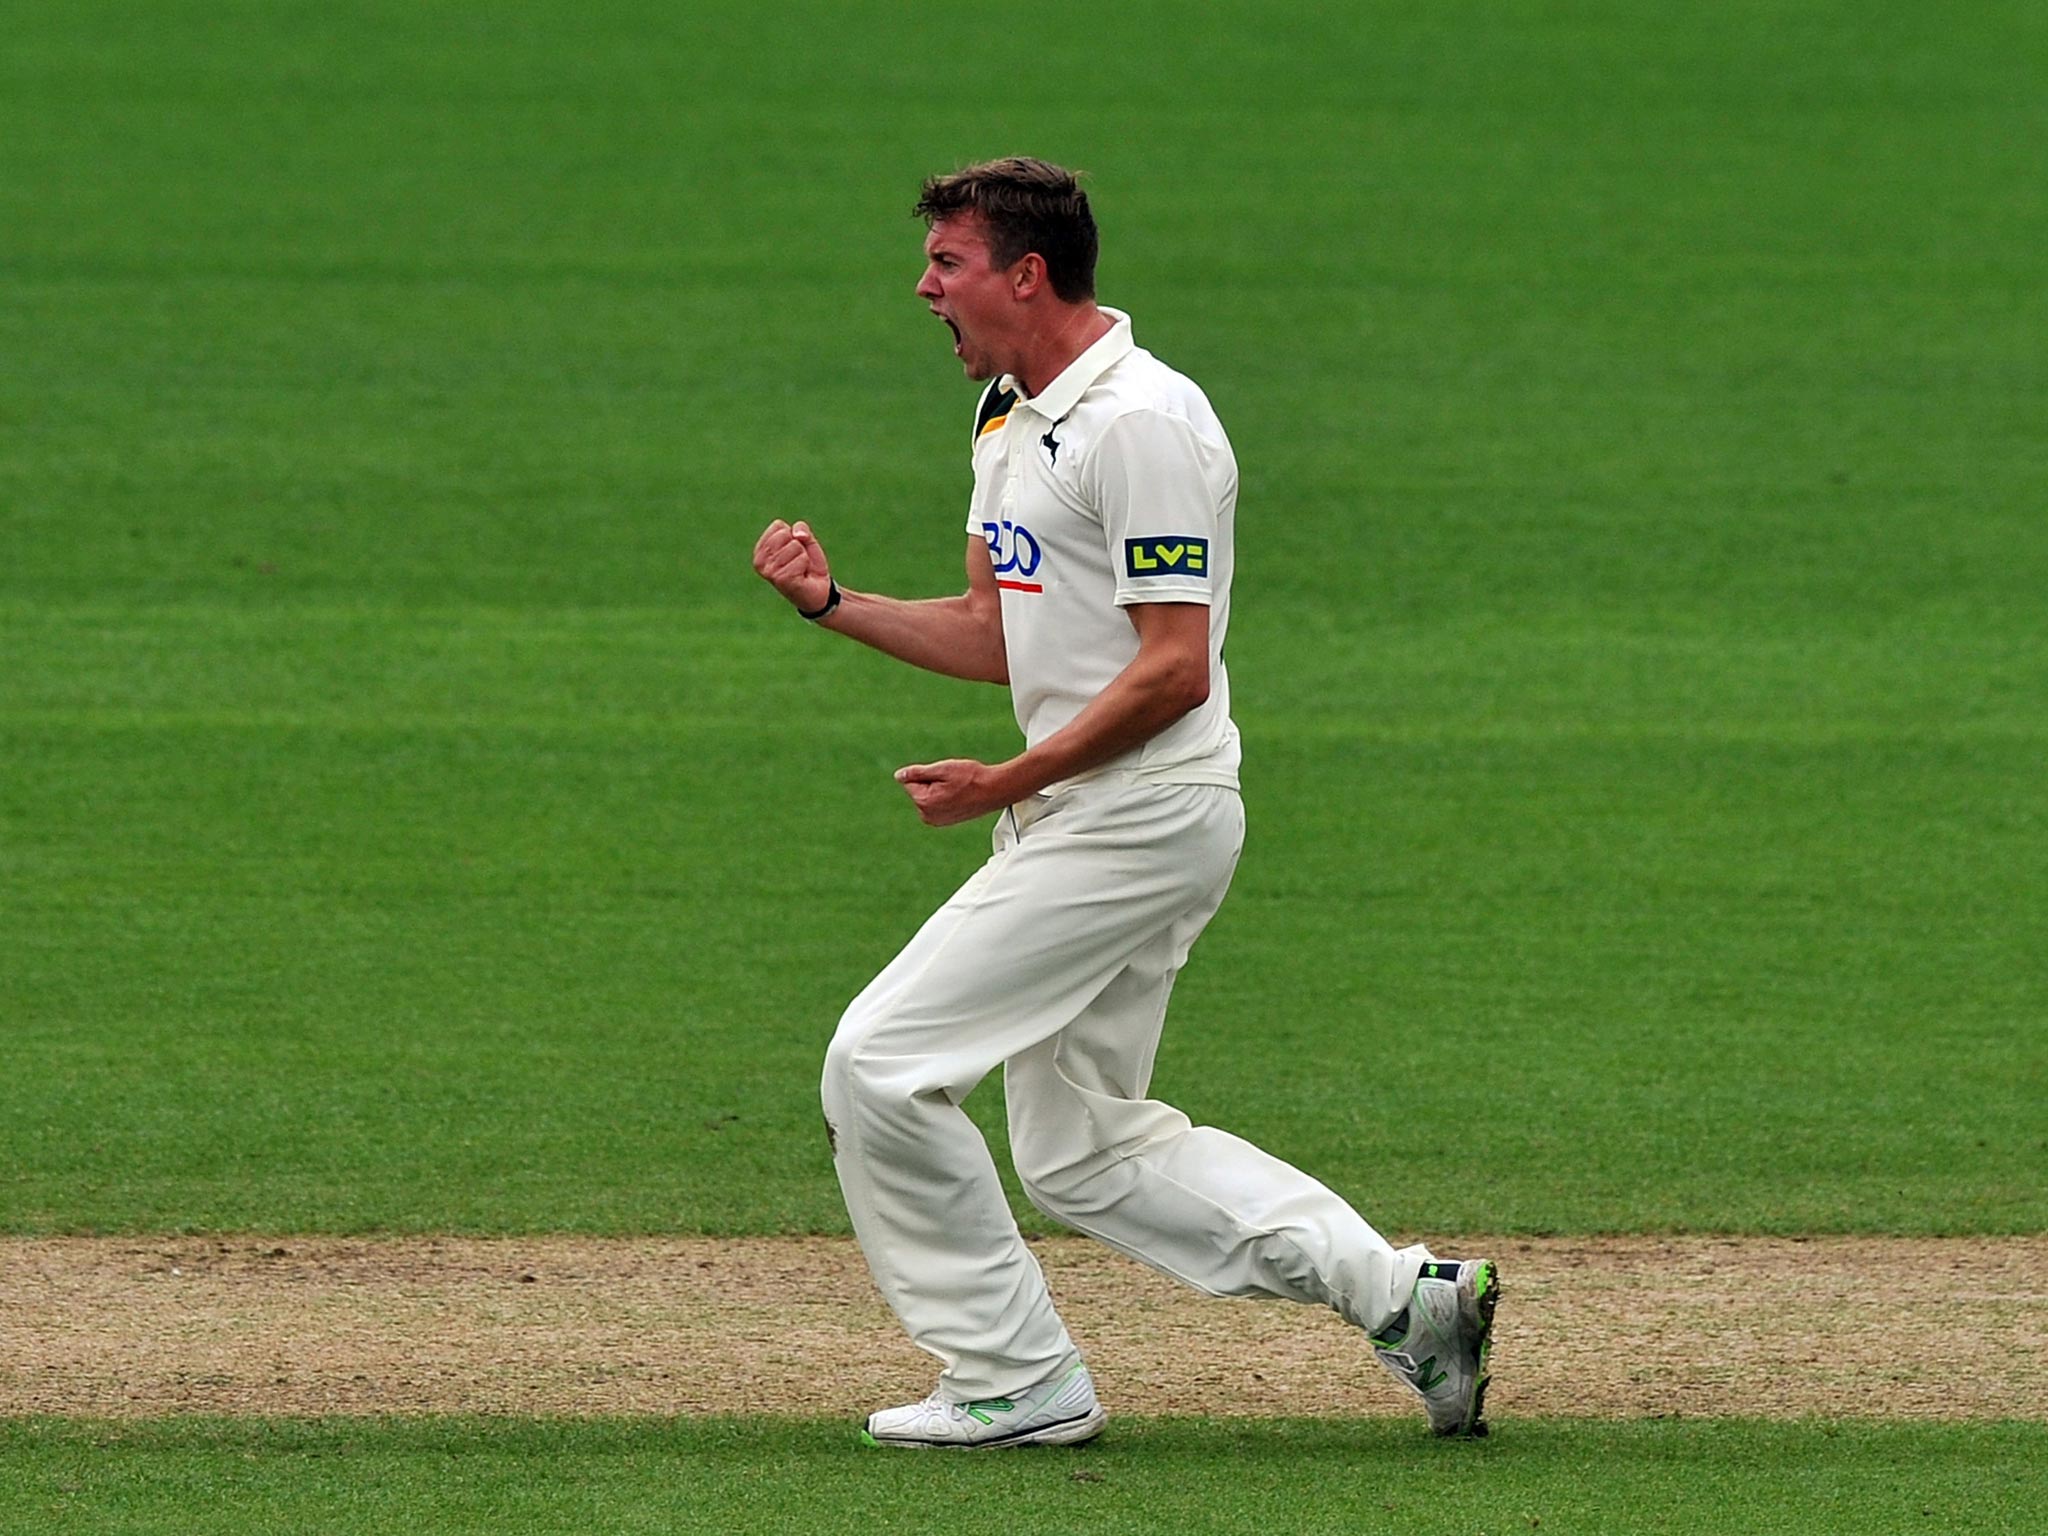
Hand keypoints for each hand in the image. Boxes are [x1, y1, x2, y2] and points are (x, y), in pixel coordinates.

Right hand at [752, 519, 832, 613]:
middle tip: (798, 561)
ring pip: (794, 546)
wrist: (818, 589)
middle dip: (798, 545)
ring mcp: (769, 572)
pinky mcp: (782, 579)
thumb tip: (798, 536)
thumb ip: (800, 529)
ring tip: (800, 569)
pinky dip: (806, 564)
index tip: (793, 550)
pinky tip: (802, 576)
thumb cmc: (808, 564)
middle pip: (784, 534)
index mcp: (761, 550)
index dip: (792, 535)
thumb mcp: (805, 540)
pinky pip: (801, 558)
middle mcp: (760, 562)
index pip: (778, 526)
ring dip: (803, 556)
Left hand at [894, 759, 1012, 826]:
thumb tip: (898, 776)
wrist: (995, 790)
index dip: (928, 774)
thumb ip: (917, 773)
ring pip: (928, 796)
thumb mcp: (942, 769)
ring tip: (958, 789)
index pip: (911, 781)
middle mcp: (927, 816)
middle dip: (932, 782)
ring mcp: (937, 821)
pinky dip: (945, 797)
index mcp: (924, 802)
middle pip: (919, 790)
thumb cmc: (971, 778)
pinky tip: (961, 795)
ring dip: (939, 789)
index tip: (945, 776)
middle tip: (953, 782)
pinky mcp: (945, 821)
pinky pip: (937, 803)